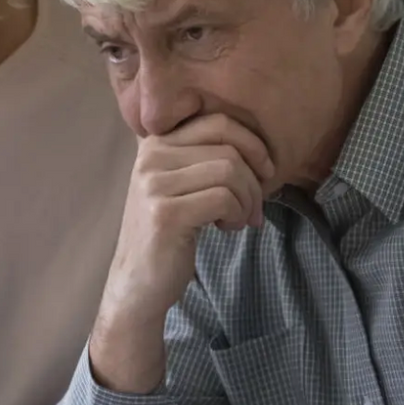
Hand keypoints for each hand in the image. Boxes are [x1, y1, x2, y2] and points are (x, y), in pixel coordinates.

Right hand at [89, 115, 272, 390]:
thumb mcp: (182, 185)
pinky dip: (237, 214)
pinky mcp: (165, 213)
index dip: (252, 143)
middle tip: (254, 208)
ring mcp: (154, 184)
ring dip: (247, 200)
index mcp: (155, 143)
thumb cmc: (169, 233)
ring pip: (230, 171)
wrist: (138, 283)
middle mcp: (150, 157)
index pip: (217, 122)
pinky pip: (223, 198)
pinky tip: (226, 229)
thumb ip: (204, 157)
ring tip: (238, 220)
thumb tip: (259, 147)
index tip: (264, 171)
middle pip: (228, 147)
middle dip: (254, 179)